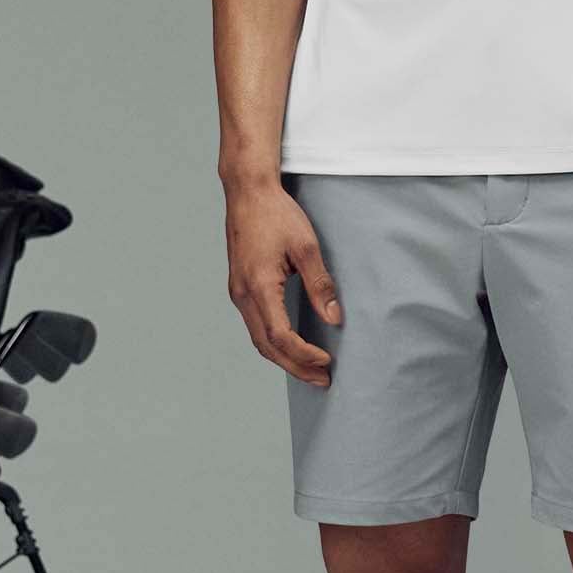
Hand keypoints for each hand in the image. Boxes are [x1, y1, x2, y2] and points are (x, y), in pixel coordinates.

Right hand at [224, 175, 341, 387]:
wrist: (247, 192)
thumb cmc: (276, 214)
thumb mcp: (306, 247)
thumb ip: (320, 284)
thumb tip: (335, 319)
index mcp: (258, 286)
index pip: (280, 336)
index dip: (303, 355)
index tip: (327, 362)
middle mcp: (242, 294)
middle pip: (267, 346)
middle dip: (295, 366)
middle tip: (322, 380)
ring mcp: (237, 292)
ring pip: (258, 339)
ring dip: (284, 358)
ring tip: (311, 369)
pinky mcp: (239, 287)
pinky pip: (255, 325)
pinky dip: (273, 342)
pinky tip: (291, 345)